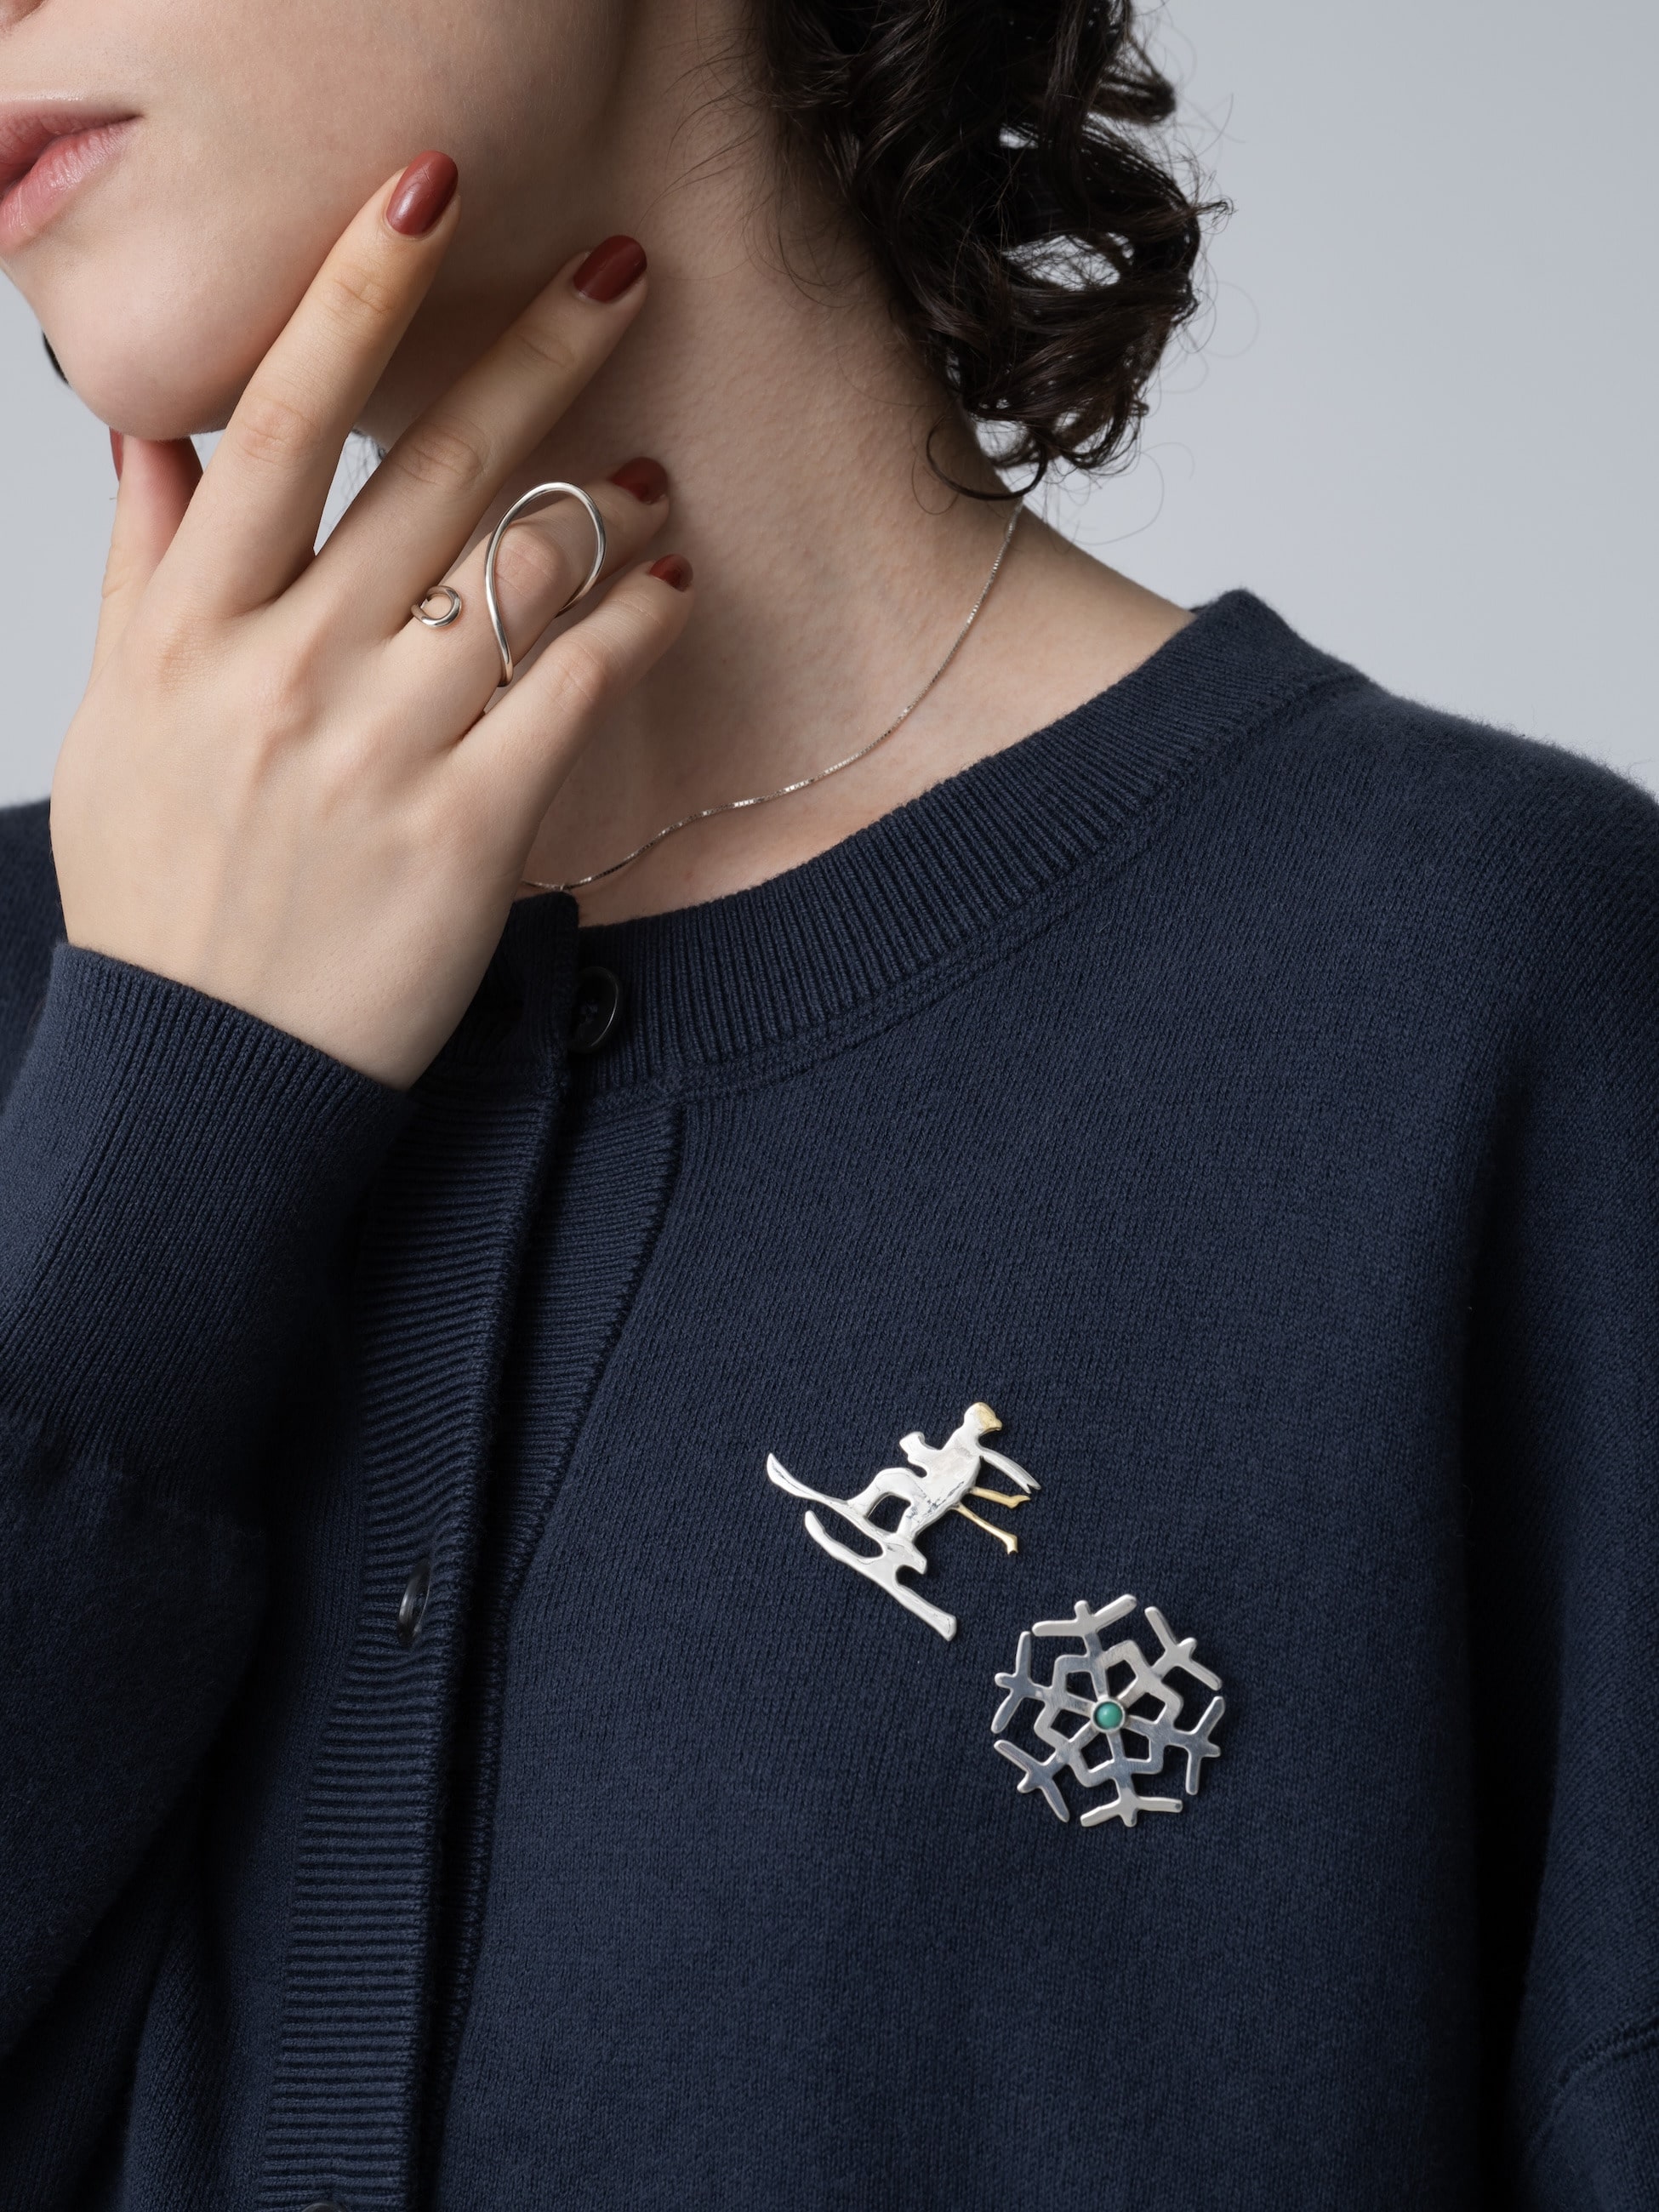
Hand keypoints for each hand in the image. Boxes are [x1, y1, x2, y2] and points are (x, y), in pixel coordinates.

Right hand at [50, 155, 689, 1087]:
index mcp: (194, 631)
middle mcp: (286, 673)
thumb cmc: (165, 897)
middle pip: (425, 473)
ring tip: (651, 466)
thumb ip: (148, 573)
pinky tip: (674, 583)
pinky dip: (632, 627)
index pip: (276, 422)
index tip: (423, 194)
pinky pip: (568, 700)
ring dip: (604, 501)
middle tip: (620, 266)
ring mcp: (378, 755)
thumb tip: (154, 437)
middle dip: (532, 350)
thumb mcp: (124, 726)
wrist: (210, 1074)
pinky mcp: (465, 838)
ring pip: (517, 578)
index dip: (354, 292)